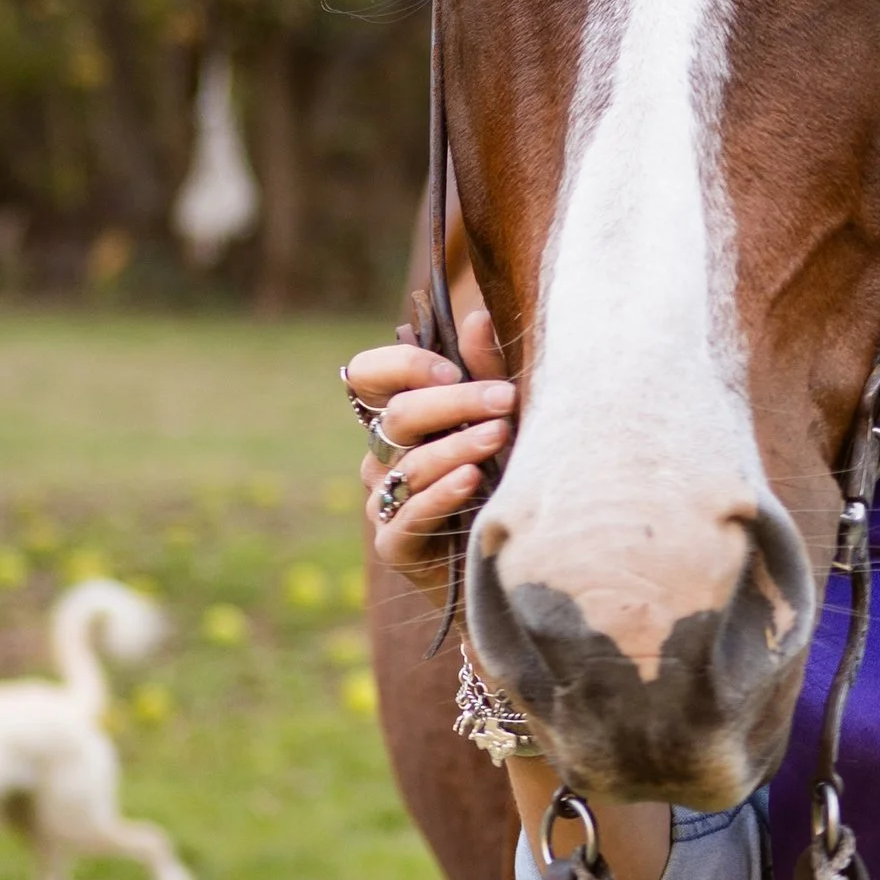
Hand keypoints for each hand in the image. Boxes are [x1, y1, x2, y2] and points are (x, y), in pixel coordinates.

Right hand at [345, 304, 514, 579]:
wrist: (514, 562)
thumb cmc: (507, 481)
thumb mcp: (503, 421)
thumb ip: (486, 375)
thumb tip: (474, 317)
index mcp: (398, 419)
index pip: (365, 375)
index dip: (401, 365)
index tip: (451, 370)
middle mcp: (382, 457)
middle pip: (398, 415)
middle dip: (454, 402)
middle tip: (506, 400)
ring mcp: (383, 502)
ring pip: (409, 464)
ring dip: (458, 446)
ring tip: (501, 437)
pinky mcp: (394, 545)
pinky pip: (408, 515)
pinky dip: (441, 494)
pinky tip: (471, 481)